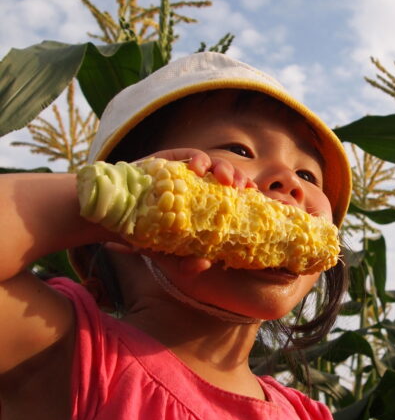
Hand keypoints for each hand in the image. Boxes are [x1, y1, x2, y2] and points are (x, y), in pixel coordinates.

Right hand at [125, 149, 257, 275]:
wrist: (112, 217)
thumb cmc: (145, 234)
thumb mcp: (168, 254)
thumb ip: (185, 263)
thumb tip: (205, 265)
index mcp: (204, 203)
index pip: (232, 196)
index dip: (246, 194)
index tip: (255, 198)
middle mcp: (197, 185)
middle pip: (227, 177)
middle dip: (239, 179)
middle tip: (243, 188)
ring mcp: (184, 171)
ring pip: (213, 163)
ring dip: (224, 167)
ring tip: (225, 178)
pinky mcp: (168, 159)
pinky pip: (188, 155)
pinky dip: (197, 159)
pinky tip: (198, 168)